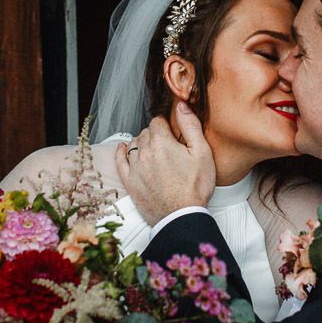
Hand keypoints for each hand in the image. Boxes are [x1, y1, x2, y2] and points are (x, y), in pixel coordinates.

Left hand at [115, 102, 216, 225]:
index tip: (172, 131)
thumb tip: (181, 106)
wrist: (181, 216)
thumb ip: (191, 126)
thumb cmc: (195, 188)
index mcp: (161, 143)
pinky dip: (121, 152)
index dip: (166, 124)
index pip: (157, 121)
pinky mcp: (129, 181)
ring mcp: (134, 167)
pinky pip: (119, 160)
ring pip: (133, 144)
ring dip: (142, 143)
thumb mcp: (202, 153)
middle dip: (155, 134)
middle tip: (167, 144)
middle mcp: (144, 152)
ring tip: (153, 150)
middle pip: (145, 132)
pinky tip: (123, 148)